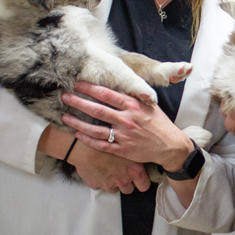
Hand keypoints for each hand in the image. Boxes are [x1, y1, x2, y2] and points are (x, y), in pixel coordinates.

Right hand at [46, 123, 150, 192]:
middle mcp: (124, 180)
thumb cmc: (106, 142)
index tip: (138, 180)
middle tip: (121, 174)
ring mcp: (110, 185)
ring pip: (115, 189)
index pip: (144, 185)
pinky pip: (100, 185)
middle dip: (126, 184)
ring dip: (113, 182)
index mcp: (134, 171)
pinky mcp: (97, 186)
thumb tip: (139, 158)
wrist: (85, 146)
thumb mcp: (126, 146)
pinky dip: (100, 179)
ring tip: (108, 170)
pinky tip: (98, 169)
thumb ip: (134, 156)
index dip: (141, 183)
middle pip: (129, 190)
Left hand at [65, 82, 192, 172]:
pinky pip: (101, 145)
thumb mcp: (148, 105)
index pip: (106, 94)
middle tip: (65, 97)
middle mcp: (126, 120)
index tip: (78, 84)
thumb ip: (133, 97)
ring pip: (95, 129)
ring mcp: (123, 136)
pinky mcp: (122, 150)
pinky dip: (88, 140)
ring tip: (64, 117)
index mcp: (132, 106)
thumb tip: (118, 86)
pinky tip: (78, 134)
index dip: (90, 88)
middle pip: (97, 110)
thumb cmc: (159, 123)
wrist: (169, 146)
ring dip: (78, 122)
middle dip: (78, 102)